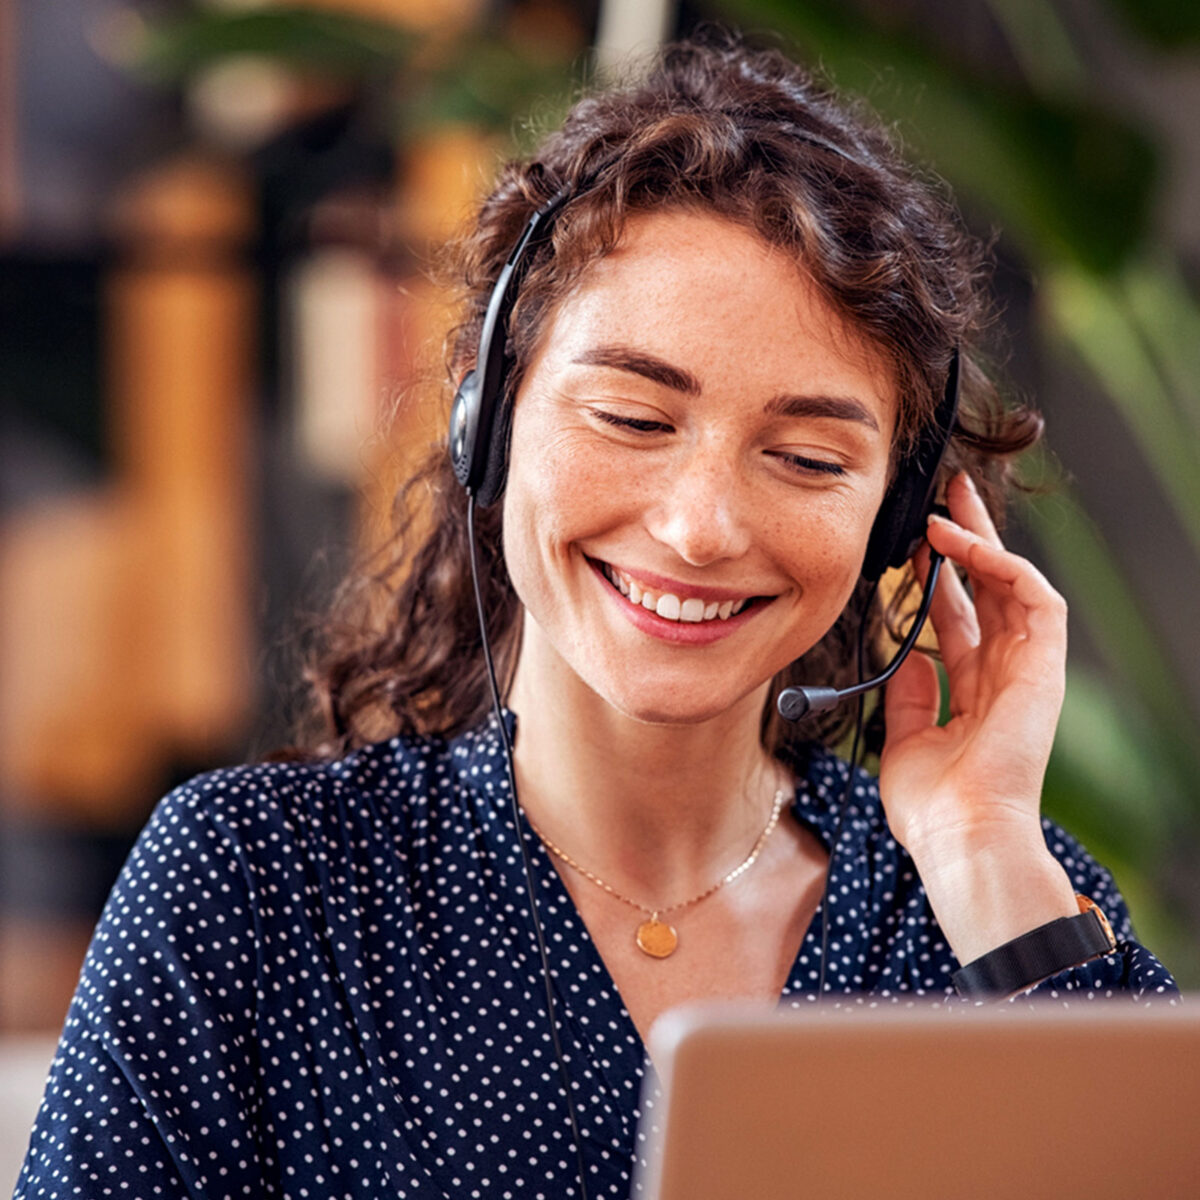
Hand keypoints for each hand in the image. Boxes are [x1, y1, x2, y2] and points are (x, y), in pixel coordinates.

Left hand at [879, 471, 1076, 963]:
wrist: (959, 835)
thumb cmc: (932, 805)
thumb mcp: (906, 736)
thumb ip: (911, 691)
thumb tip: (903, 653)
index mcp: (973, 690)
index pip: (958, 616)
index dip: (936, 577)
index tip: (909, 544)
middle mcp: (1004, 672)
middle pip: (987, 590)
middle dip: (967, 540)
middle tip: (944, 496)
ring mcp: (1028, 668)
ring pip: (1012, 583)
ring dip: (982, 541)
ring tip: (946, 505)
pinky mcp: (1045, 666)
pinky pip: (1032, 598)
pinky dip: (998, 564)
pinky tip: (959, 542)